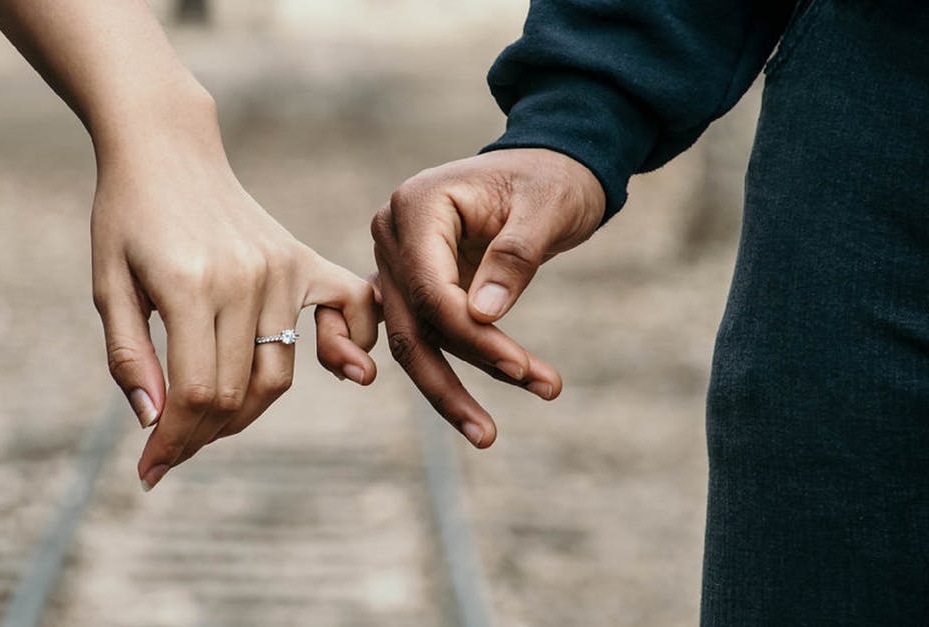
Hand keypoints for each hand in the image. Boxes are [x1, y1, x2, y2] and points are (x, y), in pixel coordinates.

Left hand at [91, 97, 378, 490]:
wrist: (166, 148)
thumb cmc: (126, 216)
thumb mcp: (108, 285)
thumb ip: (129, 356)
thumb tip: (155, 423)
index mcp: (188, 285)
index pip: (195, 393)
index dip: (173, 442)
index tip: (150, 471)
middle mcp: (245, 279)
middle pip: (237, 393)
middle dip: (201, 435)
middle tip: (171, 448)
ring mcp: (280, 268)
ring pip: (279, 373)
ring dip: (245, 411)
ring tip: (208, 418)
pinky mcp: (301, 258)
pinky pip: (349, 310)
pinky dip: (349, 346)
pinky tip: (339, 368)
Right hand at [370, 148, 604, 446]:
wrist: (550, 166)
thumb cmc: (552, 179)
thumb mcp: (548, 208)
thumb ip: (514, 256)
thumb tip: (482, 316)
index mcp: (416, 205)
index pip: (431, 288)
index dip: (472, 335)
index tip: (521, 367)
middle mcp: (392, 234)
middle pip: (411, 324)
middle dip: (452, 380)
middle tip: (489, 433)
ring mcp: (395, 261)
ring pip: (410, 340)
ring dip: (447, 388)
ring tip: (487, 433)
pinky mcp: (410, 284)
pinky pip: (410, 333)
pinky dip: (430, 369)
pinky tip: (446, 410)